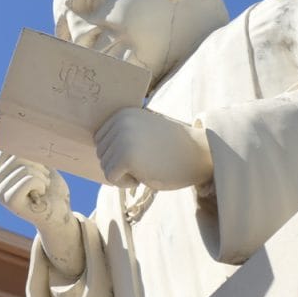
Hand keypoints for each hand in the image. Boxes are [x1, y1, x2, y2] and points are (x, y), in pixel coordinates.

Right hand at [0, 152, 82, 274]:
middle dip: (38, 166)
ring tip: (42, 189)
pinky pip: (29, 179)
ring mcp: (0, 193)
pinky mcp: (10, 201)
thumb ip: (29, 150)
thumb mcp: (40, 164)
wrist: (60, 213)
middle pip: (17, 155)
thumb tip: (22, 127)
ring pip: (25, 167)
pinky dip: (41, 184)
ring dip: (42, 177)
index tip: (39, 168)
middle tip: (42, 180)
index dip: (31, 153)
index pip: (10, 146)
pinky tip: (41, 195)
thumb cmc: (51, 189)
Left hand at [95, 108, 213, 189]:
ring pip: (105, 166)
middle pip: (101, 153)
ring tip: (146, 167)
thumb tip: (98, 149)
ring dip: (123, 173)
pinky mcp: (126, 156)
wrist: (198, 153)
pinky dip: (124, 183)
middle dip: (119, 164)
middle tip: (145, 162)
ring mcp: (122, 138)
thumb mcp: (144, 131)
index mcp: (123, 113)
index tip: (141, 153)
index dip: (117, 153)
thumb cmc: (172, 147)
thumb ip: (123, 133)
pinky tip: (144, 176)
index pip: (100, 140)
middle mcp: (120, 122)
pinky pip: (111, 176)